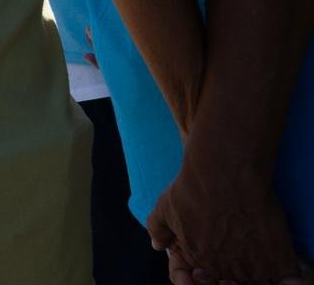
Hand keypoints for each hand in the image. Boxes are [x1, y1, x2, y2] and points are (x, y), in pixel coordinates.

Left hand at [147, 155, 308, 284]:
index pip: (194, 280)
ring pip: (254, 284)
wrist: (226, 172)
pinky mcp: (278, 260)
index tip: (201, 266)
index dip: (197, 275)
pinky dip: (285, 277)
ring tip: (250, 258)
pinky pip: (287, 282)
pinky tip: (278, 265)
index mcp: (195, 260)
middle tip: (228, 259)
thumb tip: (157, 245)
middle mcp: (222, 268)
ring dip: (252, 275)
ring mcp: (250, 267)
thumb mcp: (165, 207)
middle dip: (225, 276)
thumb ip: (159, 230)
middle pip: (226, 283)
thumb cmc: (193, 188)